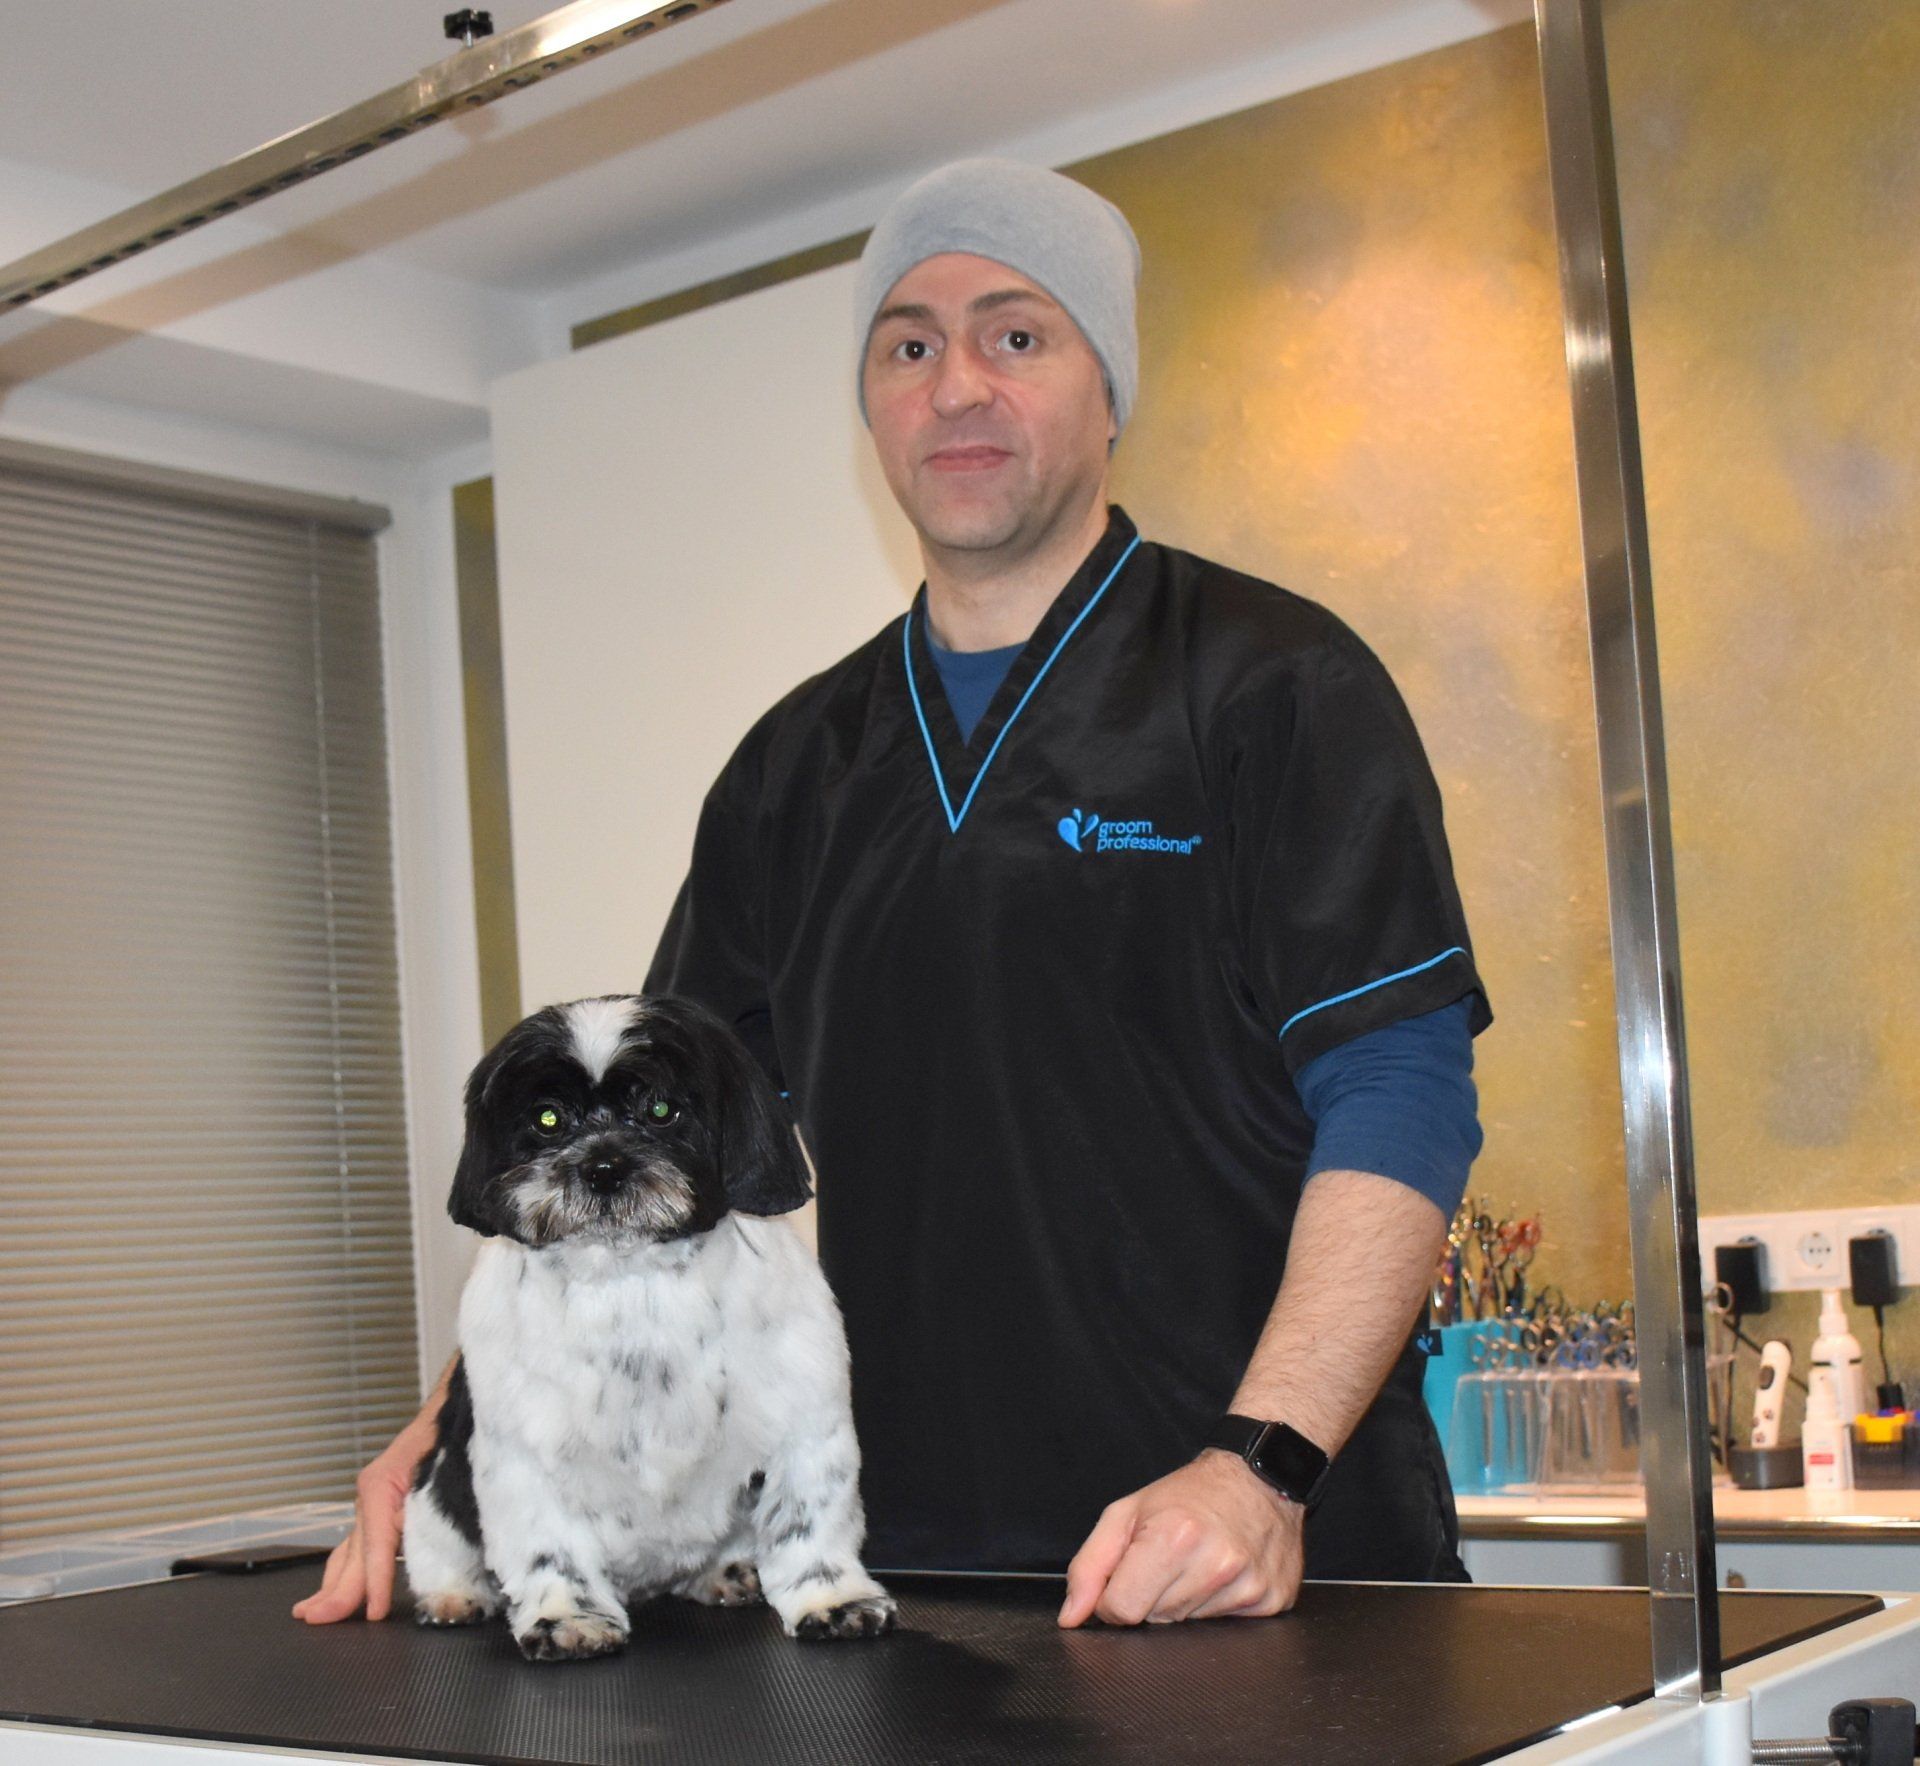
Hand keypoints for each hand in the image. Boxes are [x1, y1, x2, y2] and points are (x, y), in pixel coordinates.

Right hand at [291, 1422, 433, 1623]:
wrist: (455, 1410)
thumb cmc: (450, 1440)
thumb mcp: (441, 1481)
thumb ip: (424, 1519)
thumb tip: (414, 1553)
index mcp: (380, 1487)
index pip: (376, 1546)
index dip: (375, 1583)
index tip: (375, 1613)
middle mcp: (370, 1495)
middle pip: (353, 1553)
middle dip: (335, 1592)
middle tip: (316, 1621)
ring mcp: (372, 1501)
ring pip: (349, 1551)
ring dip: (332, 1584)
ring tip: (311, 1612)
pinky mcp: (381, 1506)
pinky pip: (360, 1544)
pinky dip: (347, 1569)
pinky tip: (338, 1585)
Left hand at [1057, 1450, 1304, 1626]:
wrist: (1258, 1478)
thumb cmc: (1189, 1494)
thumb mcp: (1127, 1513)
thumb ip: (1090, 1566)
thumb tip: (1070, 1617)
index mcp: (1172, 1537)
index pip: (1122, 1609)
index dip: (1115, 1597)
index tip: (1128, 1574)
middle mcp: (1214, 1563)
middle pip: (1155, 1620)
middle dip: (1152, 1596)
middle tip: (1170, 1559)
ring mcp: (1247, 1585)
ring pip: (1187, 1627)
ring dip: (1183, 1601)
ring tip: (1198, 1562)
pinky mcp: (1271, 1601)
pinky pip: (1223, 1627)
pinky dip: (1215, 1605)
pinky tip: (1223, 1573)